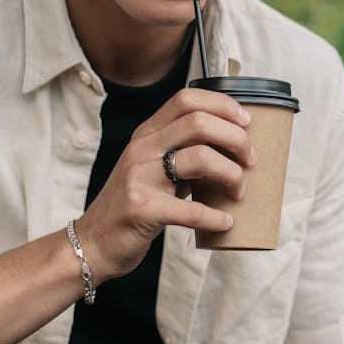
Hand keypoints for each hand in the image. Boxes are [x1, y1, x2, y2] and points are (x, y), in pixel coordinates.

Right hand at [77, 87, 254, 280]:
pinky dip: (215, 217)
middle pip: (199, 122)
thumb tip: (231, 149)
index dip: (222, 105)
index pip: (186, 99)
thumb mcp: (150, 169)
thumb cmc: (132, 206)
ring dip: (231, 175)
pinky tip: (225, 222)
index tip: (245, 122)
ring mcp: (140, 177)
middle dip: (235, 139)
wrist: (93, 244)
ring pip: (200, 158)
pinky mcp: (142, 209)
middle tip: (250, 160)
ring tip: (238, 192)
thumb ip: (180, 153)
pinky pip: (191, 209)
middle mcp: (142, 149)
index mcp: (146, 135)